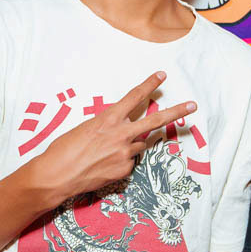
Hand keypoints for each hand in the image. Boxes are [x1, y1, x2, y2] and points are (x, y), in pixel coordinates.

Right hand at [36, 71, 195, 198]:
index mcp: (108, 119)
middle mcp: (121, 135)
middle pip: (155, 120)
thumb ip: (107, 126)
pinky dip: (121, 161)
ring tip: (107, 150)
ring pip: (140, 144)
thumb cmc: (64, 150)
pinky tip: (103, 165)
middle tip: (193, 105)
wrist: (57, 176)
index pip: (134, 97)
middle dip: (177, 112)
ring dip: (132, 143)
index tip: (162, 76)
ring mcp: (125, 154)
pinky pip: (129, 161)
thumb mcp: (85, 128)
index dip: (149, 84)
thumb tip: (119, 129)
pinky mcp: (124, 170)